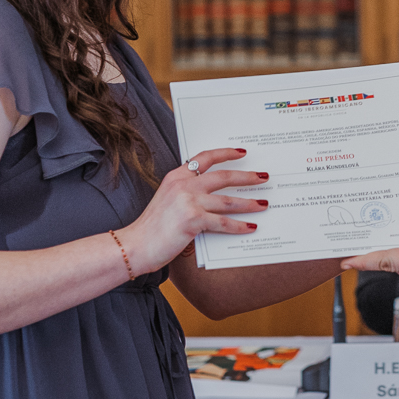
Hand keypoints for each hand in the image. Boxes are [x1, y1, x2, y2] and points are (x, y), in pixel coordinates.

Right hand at [122, 148, 267, 272]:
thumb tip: (214, 198)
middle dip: (247, 177)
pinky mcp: (193, 220)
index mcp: (176, 177)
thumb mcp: (168, 201)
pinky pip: (223, 222)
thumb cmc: (152, 229)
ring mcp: (188, 201)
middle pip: (223, 176)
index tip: (241, 152)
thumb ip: (187, 194)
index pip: (204, 158)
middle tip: (263, 177)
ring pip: (228, 200)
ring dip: (249, 203)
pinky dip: (239, 226)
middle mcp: (183, 185)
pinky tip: (250, 227)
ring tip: (263, 204)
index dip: (225, 153)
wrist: (135, 246)